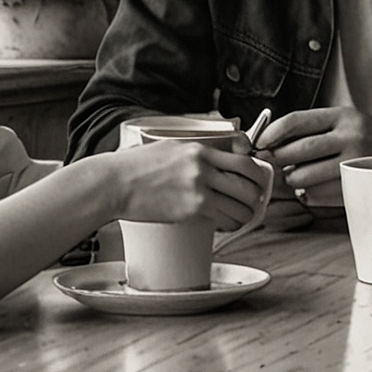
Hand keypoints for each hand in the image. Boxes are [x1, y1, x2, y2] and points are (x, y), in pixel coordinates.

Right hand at [109, 139, 269, 230]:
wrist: (114, 184)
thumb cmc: (135, 167)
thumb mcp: (170, 147)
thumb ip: (195, 153)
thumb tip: (213, 161)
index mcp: (199, 149)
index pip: (243, 157)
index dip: (256, 169)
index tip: (256, 177)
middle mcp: (203, 167)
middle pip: (249, 181)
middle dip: (257, 193)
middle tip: (255, 200)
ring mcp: (199, 189)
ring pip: (241, 204)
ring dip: (247, 213)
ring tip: (243, 216)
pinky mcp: (192, 210)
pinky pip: (225, 219)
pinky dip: (231, 224)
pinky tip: (226, 224)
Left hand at [256, 106, 371, 206]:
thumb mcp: (347, 122)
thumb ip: (314, 129)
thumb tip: (271, 143)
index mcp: (343, 116)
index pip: (296, 120)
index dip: (272, 133)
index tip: (260, 142)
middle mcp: (350, 136)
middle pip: (296, 151)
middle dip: (279, 160)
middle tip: (276, 163)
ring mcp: (355, 163)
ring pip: (303, 177)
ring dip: (294, 180)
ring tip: (299, 177)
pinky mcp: (356, 187)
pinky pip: (318, 195)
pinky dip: (309, 195)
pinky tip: (315, 188)